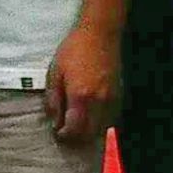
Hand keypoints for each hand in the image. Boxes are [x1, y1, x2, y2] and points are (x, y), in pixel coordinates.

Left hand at [43, 17, 120, 141]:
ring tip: (78, 127)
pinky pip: (111, 118)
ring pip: (102, 128)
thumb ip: (54, 100)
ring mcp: (112, 100)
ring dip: (89, 132)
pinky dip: (100, 123)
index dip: (65, 135)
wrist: (100, 34)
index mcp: (80, 96)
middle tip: (66, 133)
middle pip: (89, 133)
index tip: (57, 133)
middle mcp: (99, 102)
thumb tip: (54, 122)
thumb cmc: (74, 50)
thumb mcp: (55, 72)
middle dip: (77, 138)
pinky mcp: (119, 95)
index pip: (74, 129)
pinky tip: (91, 118)